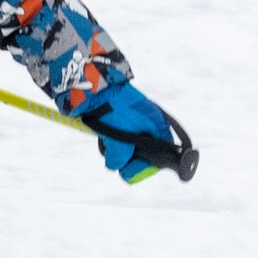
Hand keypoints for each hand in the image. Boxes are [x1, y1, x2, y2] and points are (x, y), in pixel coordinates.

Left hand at [80, 86, 196, 184]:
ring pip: (130, 151)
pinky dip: (111, 144)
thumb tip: (115, 165)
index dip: (144, 168)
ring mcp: (137, 126)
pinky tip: (104, 138)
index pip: (162, 159)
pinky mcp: (123, 124)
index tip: (127, 171)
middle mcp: (151, 128)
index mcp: (158, 128)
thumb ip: (120, 156)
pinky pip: (120, 142)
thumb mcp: (118, 136)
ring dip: (118, 152)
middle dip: (129, 160)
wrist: (96, 86)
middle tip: (115, 158)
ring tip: (107, 143)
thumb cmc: (113, 108)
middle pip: (145, 158)